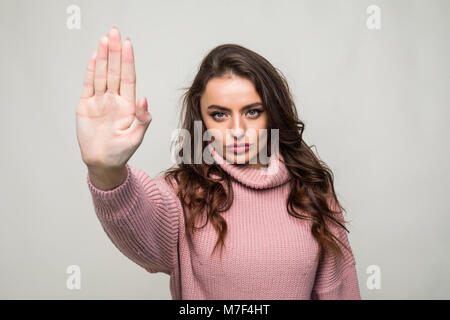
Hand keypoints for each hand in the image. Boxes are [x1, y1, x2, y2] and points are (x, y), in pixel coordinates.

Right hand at [76, 25, 151, 170]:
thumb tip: (144, 99)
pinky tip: (93, 57)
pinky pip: (88, 84)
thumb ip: (143, 119)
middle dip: (115, 51)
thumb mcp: (136, 137)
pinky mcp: (86, 105)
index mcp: (128, 105)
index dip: (127, 61)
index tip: (128, 44)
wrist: (102, 163)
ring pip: (101, 74)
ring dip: (102, 57)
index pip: (128, 77)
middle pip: (114, 71)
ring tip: (104, 39)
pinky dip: (90, 70)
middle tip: (114, 31)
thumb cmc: (121, 152)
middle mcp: (114, 99)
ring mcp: (100, 101)